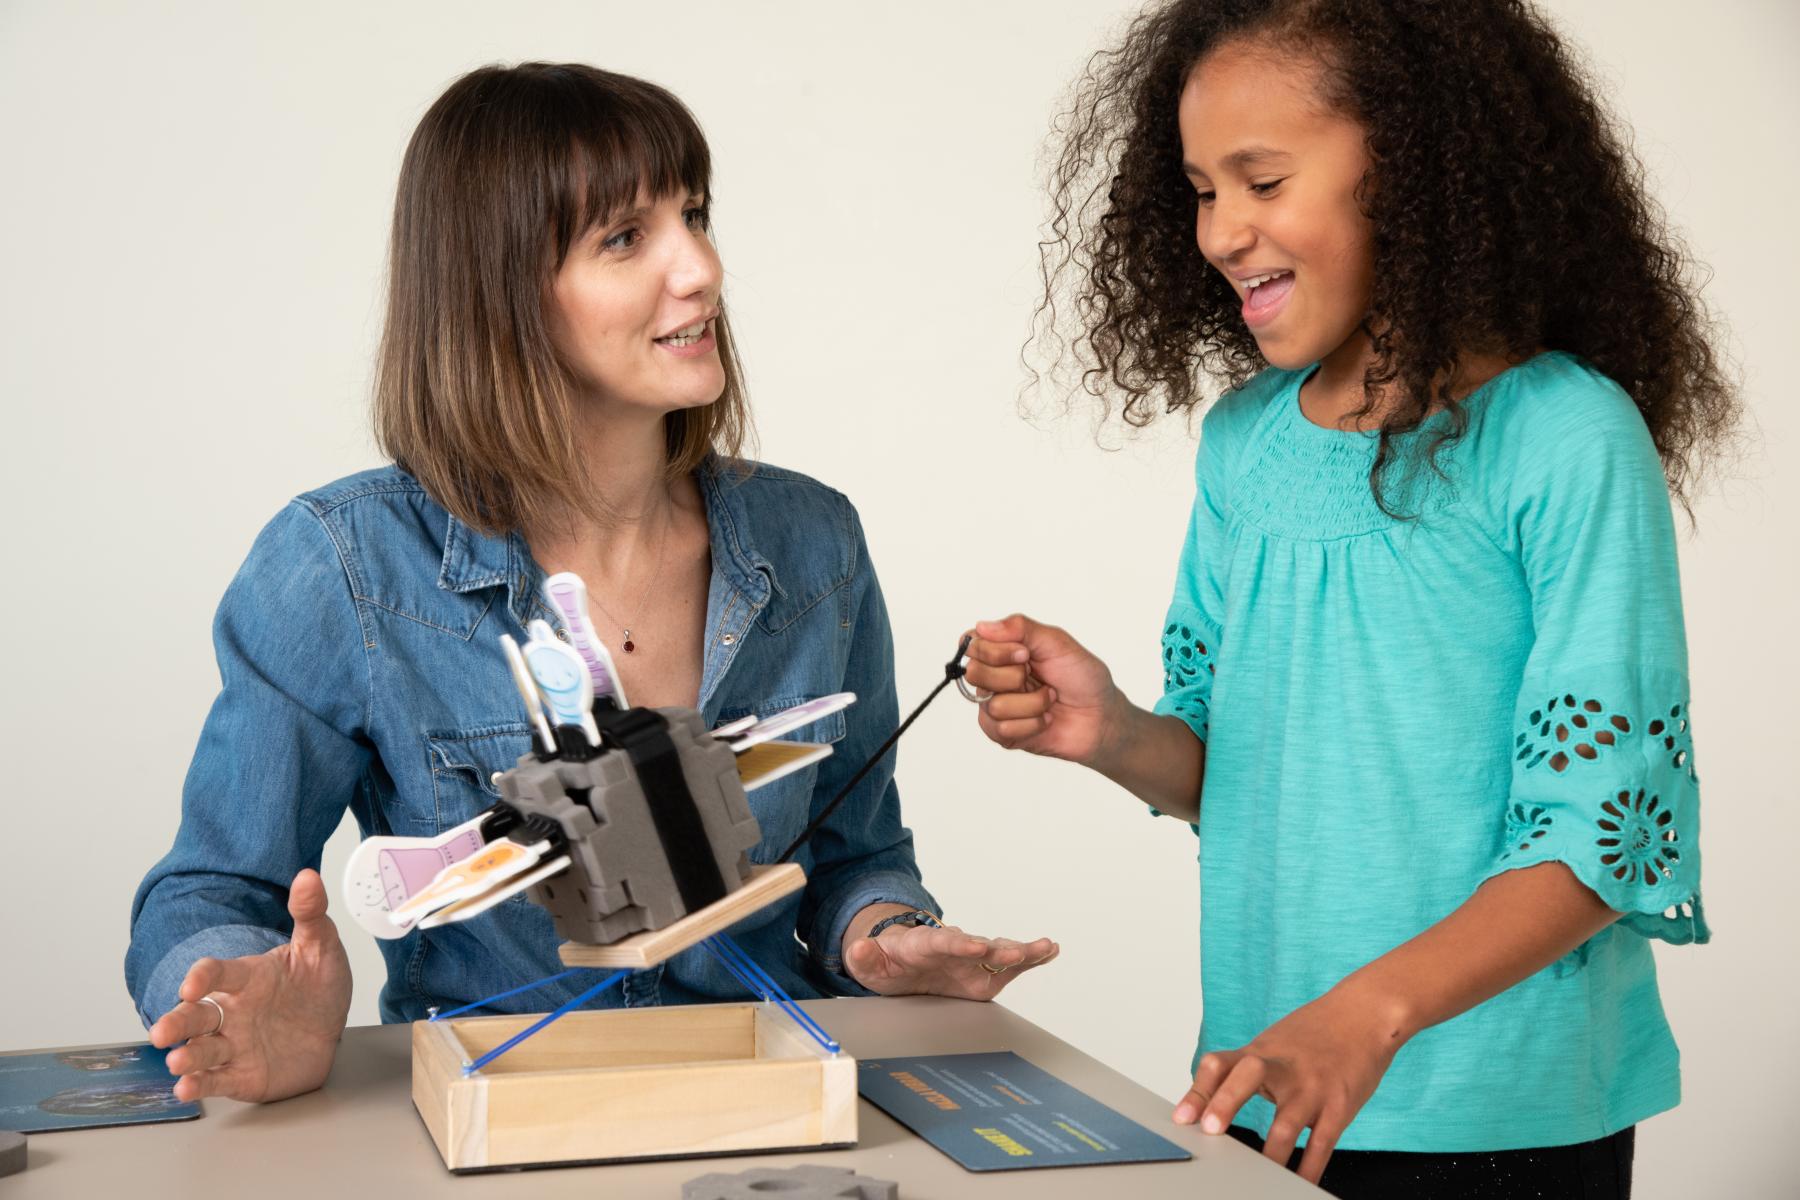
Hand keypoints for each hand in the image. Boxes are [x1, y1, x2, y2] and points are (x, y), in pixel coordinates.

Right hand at [148, 869, 352, 1102]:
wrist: (331, 1029)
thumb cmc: (318, 986)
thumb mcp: (321, 947)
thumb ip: (310, 914)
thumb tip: (308, 877)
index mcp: (248, 977)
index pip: (218, 973)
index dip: (203, 976)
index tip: (193, 984)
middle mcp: (233, 1011)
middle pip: (197, 1015)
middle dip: (176, 1022)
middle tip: (161, 1032)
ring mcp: (235, 1043)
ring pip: (202, 1049)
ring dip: (187, 1056)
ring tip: (176, 1062)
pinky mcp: (242, 1074)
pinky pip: (217, 1080)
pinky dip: (200, 1085)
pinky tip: (186, 1088)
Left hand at [844, 923, 1058, 1000]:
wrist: (902, 961)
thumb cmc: (889, 962)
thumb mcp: (870, 963)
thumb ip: (865, 957)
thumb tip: (855, 949)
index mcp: (923, 946)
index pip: (939, 942)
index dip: (957, 944)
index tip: (974, 945)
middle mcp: (953, 948)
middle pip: (976, 946)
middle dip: (996, 948)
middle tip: (1017, 950)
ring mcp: (971, 959)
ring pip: (997, 952)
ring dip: (1020, 951)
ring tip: (1044, 947)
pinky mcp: (983, 972)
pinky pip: (1009, 964)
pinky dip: (1030, 957)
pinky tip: (1050, 950)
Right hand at [964, 615, 1121, 766]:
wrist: (1102, 716)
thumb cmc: (1082, 677)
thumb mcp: (1057, 642)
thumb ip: (1020, 628)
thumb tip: (982, 626)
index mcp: (1004, 651)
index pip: (973, 644)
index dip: (994, 650)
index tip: (1025, 653)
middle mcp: (995, 677)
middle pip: (975, 673)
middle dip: (1013, 676)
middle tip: (1035, 676)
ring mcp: (997, 706)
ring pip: (994, 705)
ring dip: (1032, 703)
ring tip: (1048, 700)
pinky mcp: (1004, 733)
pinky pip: (1002, 729)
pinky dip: (1033, 723)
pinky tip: (1046, 720)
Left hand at [1172, 984, 1405, 1183]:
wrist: (1365, 1013)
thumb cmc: (1315, 1033)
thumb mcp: (1273, 1043)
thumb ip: (1244, 1070)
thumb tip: (1209, 1104)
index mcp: (1261, 1052)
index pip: (1219, 1064)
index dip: (1198, 1090)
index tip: (1181, 1118)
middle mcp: (1283, 1067)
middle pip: (1247, 1076)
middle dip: (1226, 1102)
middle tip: (1210, 1130)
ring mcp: (1312, 1087)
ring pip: (1286, 1124)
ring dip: (1270, 1155)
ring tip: (1256, 1179)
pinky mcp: (1339, 1105)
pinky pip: (1322, 1143)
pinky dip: (1309, 1169)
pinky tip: (1299, 1184)